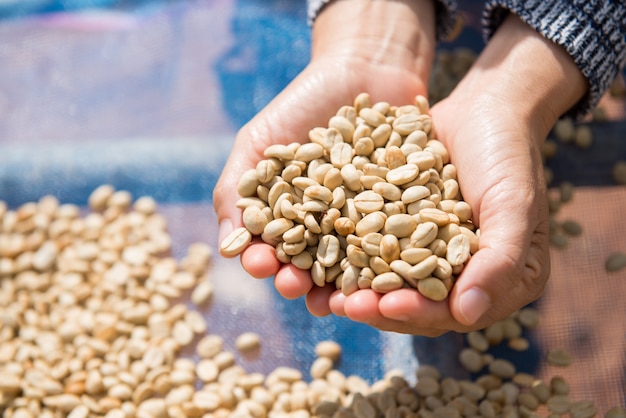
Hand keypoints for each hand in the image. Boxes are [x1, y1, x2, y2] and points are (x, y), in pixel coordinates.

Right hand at [213, 0, 436, 311]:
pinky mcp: (405, 216)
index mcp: (289, 218)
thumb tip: (225, 247)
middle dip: (301, 281)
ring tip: (340, 297)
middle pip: (311, 267)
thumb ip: (236, 190)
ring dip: (344, 288)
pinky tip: (387, 274)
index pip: (271, 250)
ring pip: (354, 268)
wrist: (365, 69)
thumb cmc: (302, 104)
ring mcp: (366, 225)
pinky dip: (393, 262)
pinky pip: (399, 245)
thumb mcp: (258, 141)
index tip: (262, 264)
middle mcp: (326, 229)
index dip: (264, 262)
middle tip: (296, 285)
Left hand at [328, 14, 586, 334]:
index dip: (420, 312)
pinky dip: (349, 256)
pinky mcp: (401, 231)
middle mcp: (463, 274)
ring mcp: (429, 253)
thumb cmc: (506, 154)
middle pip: (417, 304)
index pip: (455, 311)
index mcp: (499, 280)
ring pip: (391, 283)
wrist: (482, 106)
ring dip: (358, 290)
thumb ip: (500, 261)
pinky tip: (320, 257)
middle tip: (345, 306)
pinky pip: (373, 250)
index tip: (387, 306)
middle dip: (380, 307)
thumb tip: (467, 314)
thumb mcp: (512, 205)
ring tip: (325, 295)